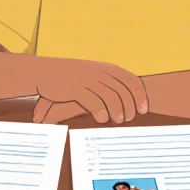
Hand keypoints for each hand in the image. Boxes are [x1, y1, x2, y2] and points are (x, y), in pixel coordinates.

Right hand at [32, 59, 147, 123]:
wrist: (45, 71)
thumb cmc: (71, 76)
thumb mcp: (92, 74)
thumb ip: (107, 83)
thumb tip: (125, 100)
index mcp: (106, 68)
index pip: (131, 80)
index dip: (140, 96)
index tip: (143, 109)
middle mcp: (99, 72)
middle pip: (123, 90)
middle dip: (129, 107)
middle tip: (129, 119)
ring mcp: (87, 79)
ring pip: (110, 96)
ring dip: (117, 111)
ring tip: (118, 121)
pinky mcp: (75, 88)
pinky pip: (92, 101)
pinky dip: (100, 112)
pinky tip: (102, 119)